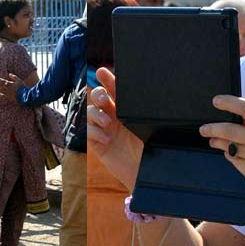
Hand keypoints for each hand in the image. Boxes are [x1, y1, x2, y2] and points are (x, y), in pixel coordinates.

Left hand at [0, 72, 20, 101]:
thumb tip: (9, 74)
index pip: (2, 81)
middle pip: (0, 85)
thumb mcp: (19, 80)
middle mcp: (7, 88)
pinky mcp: (8, 97)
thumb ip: (14, 77)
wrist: (24, 96)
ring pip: (0, 90)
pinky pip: (3, 96)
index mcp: (9, 84)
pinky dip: (0, 94)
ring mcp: (7, 93)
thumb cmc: (22, 87)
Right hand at [87, 67, 143, 189]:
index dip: (108, 79)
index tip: (101, 71)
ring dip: (96, 114)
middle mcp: (114, 117)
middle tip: (104, 100)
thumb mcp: (152, 129)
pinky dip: (94, 132)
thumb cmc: (153, 151)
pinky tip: (106, 139)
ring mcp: (104, 130)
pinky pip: (88, 132)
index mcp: (127, 110)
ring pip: (90, 112)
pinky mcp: (98, 145)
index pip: (116, 90)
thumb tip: (156, 96)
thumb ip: (147, 114)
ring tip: (107, 124)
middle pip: (98, 97)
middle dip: (98, 94)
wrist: (146, 174)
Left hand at [199, 95, 244, 199]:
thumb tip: (237, 110)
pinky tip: (231, 153)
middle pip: (232, 131)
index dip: (230, 103)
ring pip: (229, 146)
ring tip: (214, 140)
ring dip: (218, 142)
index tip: (217, 101)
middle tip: (204, 129)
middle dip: (213, 129)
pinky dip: (229, 154)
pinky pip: (233, 159)